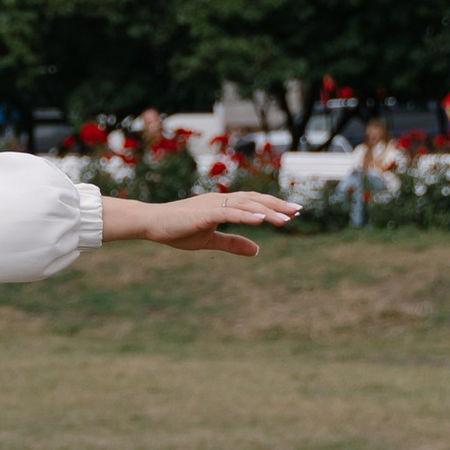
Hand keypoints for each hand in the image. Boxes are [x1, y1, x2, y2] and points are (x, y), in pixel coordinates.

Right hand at [99, 188, 299, 259]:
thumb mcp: (209, 240)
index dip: (272, 206)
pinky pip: (230, 212)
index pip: (252, 203)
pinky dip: (247, 215)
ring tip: (286, 218)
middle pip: (255, 199)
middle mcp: (220, 201)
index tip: (291, 212)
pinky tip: (262, 220)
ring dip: (267, 211)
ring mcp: (213, 205)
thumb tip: (257, 250)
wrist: (152, 223)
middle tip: (298, 210)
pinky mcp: (205, 212)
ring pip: (246, 204)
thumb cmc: (176, 230)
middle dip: (277, 205)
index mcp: (222, 206)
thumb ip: (233, 243)